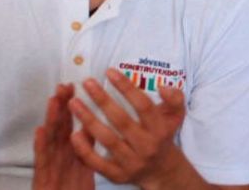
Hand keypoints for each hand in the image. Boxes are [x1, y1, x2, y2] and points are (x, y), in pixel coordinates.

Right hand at [33, 84, 95, 189]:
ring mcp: (49, 168)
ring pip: (50, 140)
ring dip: (51, 119)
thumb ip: (87, 149)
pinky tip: (39, 131)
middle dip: (60, 106)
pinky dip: (40, 146)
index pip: (69, 125)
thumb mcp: (84, 170)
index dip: (70, 106)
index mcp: (69, 154)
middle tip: (63, 85)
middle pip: (58, 128)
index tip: (73, 86)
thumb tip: (90, 126)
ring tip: (53, 99)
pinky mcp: (42, 179)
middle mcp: (58, 157)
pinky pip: (42, 162)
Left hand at [68, 69, 185, 186]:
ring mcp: (131, 162)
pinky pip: (97, 163)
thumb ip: (175, 99)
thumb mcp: (175, 116)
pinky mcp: (118, 175)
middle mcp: (146, 146)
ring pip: (107, 140)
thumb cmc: (163, 136)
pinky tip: (74, 133)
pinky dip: (84, 149)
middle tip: (87, 82)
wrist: (161, 171)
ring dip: (88, 120)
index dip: (126, 87)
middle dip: (102, 100)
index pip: (143, 105)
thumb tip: (163, 87)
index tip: (109, 71)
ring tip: (73, 103)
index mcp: (159, 129)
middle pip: (122, 121)